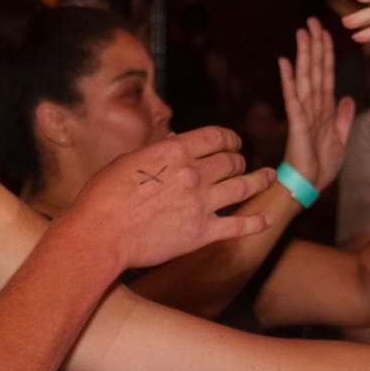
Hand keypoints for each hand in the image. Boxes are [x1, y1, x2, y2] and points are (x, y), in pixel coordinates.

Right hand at [69, 125, 275, 271]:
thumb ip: (157, 152)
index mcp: (175, 150)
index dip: (230, 138)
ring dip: (260, 180)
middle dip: (240, 160)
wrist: (100, 234)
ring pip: (243, 186)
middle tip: (242, 164)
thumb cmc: (104, 195)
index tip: (233, 142)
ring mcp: (201, 204)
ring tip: (269, 177)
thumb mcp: (129, 160)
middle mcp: (193, 173)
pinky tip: (268, 219)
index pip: (216, 136)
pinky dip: (257, 222)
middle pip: (232, 161)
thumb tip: (175, 141)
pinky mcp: (202, 234)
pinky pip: (239, 225)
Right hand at [277, 20, 356, 189]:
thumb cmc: (321, 166)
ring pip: (306, 77)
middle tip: (311, 20)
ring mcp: (303, 113)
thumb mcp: (341, 139)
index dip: (327, 53)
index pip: (326, 74)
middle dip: (315, 45)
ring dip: (304, 54)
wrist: (309, 186)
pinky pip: (293, 98)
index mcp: (324, 109)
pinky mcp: (296, 124)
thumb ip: (343, 118)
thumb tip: (348, 98)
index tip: (325, 32)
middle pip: (315, 69)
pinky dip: (289, 80)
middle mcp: (313, 106)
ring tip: (301, 32)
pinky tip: (284, 62)